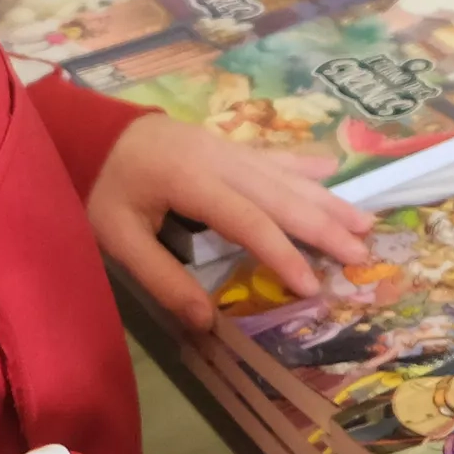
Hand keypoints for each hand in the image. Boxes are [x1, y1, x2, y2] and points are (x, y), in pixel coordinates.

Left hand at [87, 113, 371, 331]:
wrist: (88, 131)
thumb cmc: (100, 188)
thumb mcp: (118, 238)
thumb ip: (162, 279)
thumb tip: (207, 322)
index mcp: (192, 181)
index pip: (248, 221)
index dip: (282, 254)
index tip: (312, 285)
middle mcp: (220, 159)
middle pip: (281, 195)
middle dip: (323, 226)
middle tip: (361, 253)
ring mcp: (227, 148)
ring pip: (286, 175)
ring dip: (326, 198)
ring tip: (364, 221)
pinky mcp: (227, 146)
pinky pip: (274, 155)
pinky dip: (305, 163)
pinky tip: (332, 167)